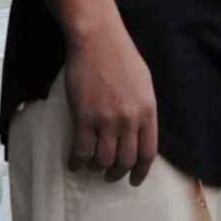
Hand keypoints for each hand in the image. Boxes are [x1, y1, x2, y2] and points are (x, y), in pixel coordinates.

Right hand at [64, 26, 157, 185]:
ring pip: (102, 160)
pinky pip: (81, 150)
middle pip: (125, 160)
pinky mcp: (84, 116)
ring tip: (91, 166)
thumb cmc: (120, 56)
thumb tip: (140, 132)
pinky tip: (73, 162)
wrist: (97, 39)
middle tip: (109, 174)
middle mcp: (130, 120)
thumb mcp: (144, 83)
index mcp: (148, 111)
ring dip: (96, 168)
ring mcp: (106, 119)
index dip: (140, 172)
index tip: (134, 180)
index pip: (148, 153)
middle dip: (116, 173)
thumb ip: (143, 109)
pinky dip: (76, 161)